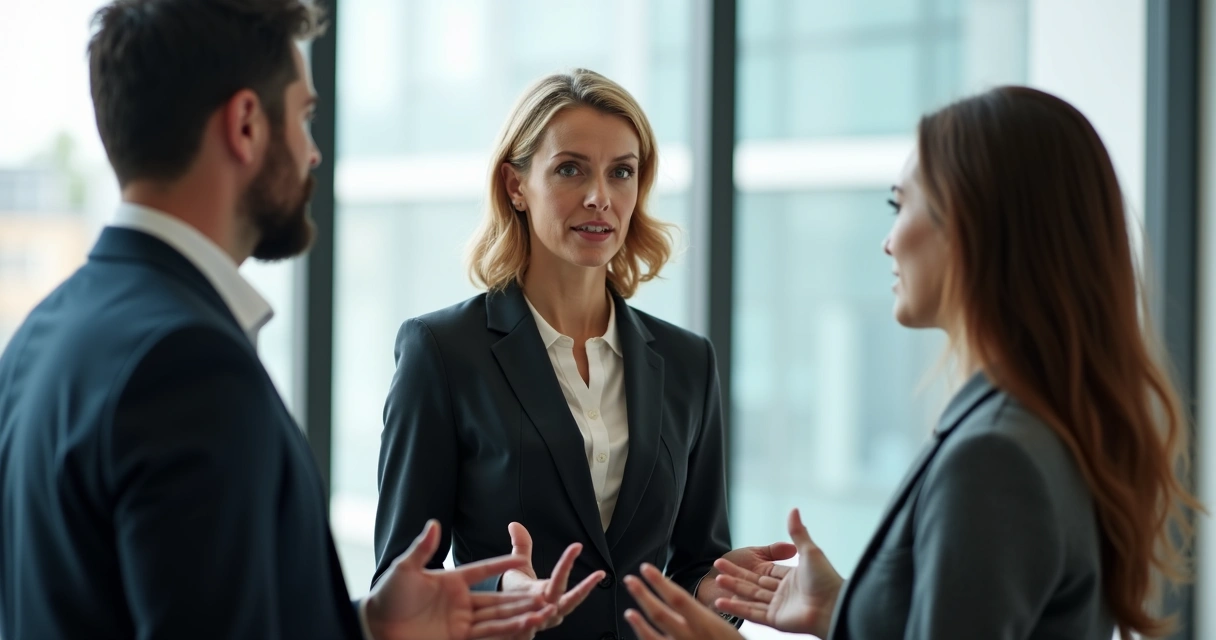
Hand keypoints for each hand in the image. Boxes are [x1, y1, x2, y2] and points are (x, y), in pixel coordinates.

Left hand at [366, 520, 555, 639]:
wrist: (375, 626)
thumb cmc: (388, 595)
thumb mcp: (405, 569)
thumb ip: (423, 548)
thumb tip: (435, 523)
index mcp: (452, 580)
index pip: (483, 569)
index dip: (501, 564)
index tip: (522, 558)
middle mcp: (461, 601)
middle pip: (497, 597)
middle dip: (521, 596)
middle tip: (546, 591)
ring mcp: (461, 621)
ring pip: (497, 617)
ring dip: (520, 614)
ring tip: (543, 611)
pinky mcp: (458, 638)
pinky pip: (488, 634)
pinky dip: (507, 631)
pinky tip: (524, 626)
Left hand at [498, 522, 604, 637]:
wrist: (504, 614)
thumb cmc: (516, 590)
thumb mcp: (521, 567)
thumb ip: (521, 547)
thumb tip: (515, 525)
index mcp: (550, 593)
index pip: (563, 576)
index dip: (568, 561)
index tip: (577, 546)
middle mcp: (550, 610)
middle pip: (570, 600)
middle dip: (584, 588)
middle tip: (598, 575)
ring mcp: (538, 624)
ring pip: (547, 619)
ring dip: (549, 613)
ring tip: (549, 607)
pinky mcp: (523, 634)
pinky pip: (525, 633)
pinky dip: (525, 631)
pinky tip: (523, 627)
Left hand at [622, 563, 744, 639]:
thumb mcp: (725, 627)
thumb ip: (703, 616)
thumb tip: (681, 601)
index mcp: (705, 624)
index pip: (677, 597)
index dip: (659, 582)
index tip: (646, 569)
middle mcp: (690, 637)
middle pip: (659, 613)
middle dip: (642, 594)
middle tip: (630, 580)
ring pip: (652, 636)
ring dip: (638, 621)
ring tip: (629, 609)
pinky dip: (644, 638)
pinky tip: (639, 632)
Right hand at [712, 509, 843, 637]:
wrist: (834, 607)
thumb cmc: (826, 579)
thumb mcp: (809, 551)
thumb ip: (798, 532)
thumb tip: (793, 509)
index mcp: (791, 578)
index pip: (763, 571)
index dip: (745, 567)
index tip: (727, 561)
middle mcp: (783, 593)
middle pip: (753, 583)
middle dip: (734, 576)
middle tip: (716, 568)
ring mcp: (778, 608)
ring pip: (750, 596)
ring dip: (733, 589)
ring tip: (716, 581)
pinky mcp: (775, 620)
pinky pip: (752, 613)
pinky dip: (737, 608)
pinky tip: (722, 602)